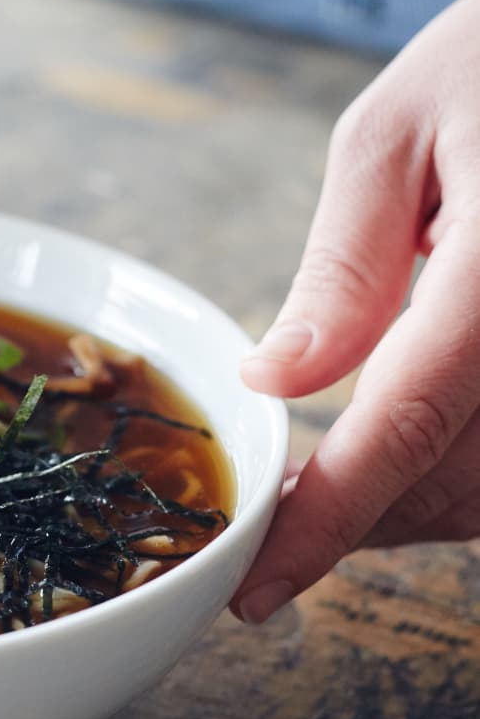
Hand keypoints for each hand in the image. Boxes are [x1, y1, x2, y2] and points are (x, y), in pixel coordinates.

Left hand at [231, 0, 479, 623]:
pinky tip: (410, 451)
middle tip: (279, 532)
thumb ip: (344, 269)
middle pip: (464, 481)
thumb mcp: (396, 131)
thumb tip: (277, 380)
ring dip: (416, 513)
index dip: (330, 521)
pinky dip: (466, 477)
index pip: (410, 423)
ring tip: (332, 498)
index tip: (259, 586)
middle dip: (361, 524)